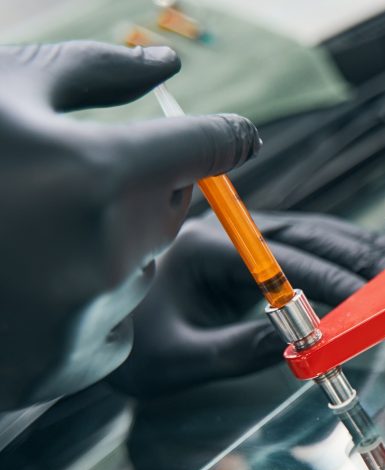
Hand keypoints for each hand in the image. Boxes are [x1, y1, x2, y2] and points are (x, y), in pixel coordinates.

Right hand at [0, 41, 260, 409]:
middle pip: (177, 210)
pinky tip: (27, 286)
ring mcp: (86, 318)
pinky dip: (89, 303)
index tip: (236, 136)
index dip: (226, 136)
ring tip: (33, 234)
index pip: (208, 147)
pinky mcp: (67, 369)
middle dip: (145, 188)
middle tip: (80, 178)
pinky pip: (117, 324)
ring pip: (147, 266)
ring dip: (113, 245)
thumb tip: (166, 65)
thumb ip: (93, 71)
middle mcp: (106, 252)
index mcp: (95, 173)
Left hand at [108, 211, 384, 397]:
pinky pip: (307, 246)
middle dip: (357, 260)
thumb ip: (238, 351)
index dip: (330, 282)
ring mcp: (244, 237)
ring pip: (313, 234)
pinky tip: (371, 268)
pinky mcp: (255, 251)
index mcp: (203, 249)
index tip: (366, 305)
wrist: (98, 332)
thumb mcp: (180, 359)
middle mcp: (227, 232)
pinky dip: (343, 256)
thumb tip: (303, 347)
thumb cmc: (135, 350)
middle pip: (307, 236)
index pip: (283, 261)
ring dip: (357, 253)